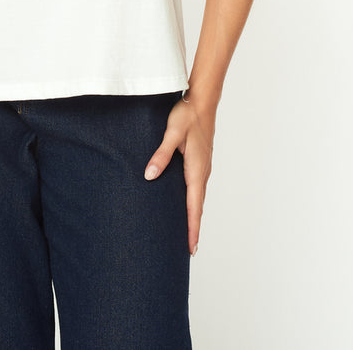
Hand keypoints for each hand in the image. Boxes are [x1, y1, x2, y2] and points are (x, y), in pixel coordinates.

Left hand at [143, 96, 214, 255]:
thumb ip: (161, 154)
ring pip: (198, 198)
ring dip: (194, 216)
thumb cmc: (186, 115)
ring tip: (188, 233)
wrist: (202, 100)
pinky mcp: (200, 162)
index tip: (191, 248)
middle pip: (198, 207)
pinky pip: (197, 188)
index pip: (194, 206)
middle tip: (189, 250)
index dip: (192, 228)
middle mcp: (202, 172)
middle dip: (194, 228)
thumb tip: (149, 175)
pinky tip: (187, 205)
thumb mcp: (171, 133)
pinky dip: (194, 202)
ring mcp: (203, 167)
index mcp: (196, 169)